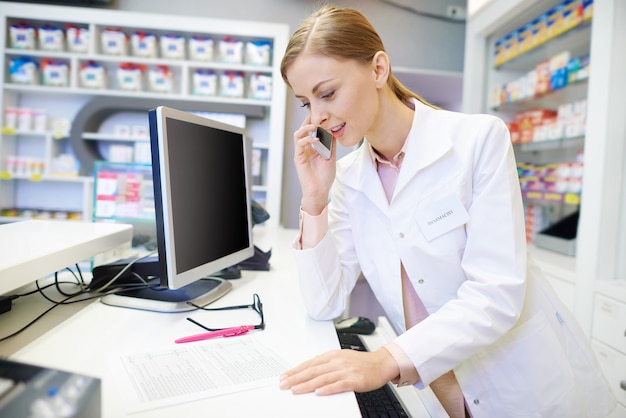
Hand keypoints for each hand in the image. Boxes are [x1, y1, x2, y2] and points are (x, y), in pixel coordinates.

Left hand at [279, 347, 398, 394]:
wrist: (381, 363)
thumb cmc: (361, 362)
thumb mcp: (341, 358)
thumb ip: (326, 364)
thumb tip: (309, 371)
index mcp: (332, 355)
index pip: (309, 363)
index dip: (295, 370)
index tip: (284, 377)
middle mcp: (337, 361)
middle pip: (312, 370)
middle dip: (296, 378)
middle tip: (284, 384)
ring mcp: (345, 370)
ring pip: (322, 378)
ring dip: (307, 385)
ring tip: (295, 390)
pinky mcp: (354, 380)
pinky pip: (339, 385)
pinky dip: (328, 388)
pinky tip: (319, 392)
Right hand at [293, 118, 335, 214]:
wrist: (319, 190)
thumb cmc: (324, 177)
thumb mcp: (331, 157)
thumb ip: (331, 145)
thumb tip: (333, 132)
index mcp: (312, 148)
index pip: (310, 132)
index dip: (314, 122)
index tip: (322, 116)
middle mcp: (305, 149)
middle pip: (302, 130)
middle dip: (308, 121)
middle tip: (315, 114)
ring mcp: (300, 153)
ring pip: (297, 134)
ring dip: (305, 128)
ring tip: (314, 126)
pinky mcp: (298, 158)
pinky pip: (299, 144)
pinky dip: (306, 139)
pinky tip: (316, 140)